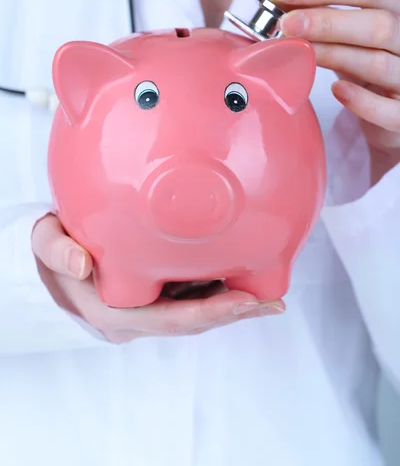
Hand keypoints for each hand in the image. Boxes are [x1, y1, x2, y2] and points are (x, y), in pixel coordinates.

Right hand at [31, 214, 283, 342]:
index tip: (243, 301)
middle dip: (233, 314)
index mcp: (116, 312)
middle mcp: (139, 318)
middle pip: (193, 321)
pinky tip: (246, 275)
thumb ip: (57, 251)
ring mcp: (151, 309)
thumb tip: (82, 264)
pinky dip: (221, 289)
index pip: (167, 319)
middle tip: (272, 302)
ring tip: (271, 295)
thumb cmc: (56, 250)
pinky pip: (194, 296)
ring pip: (198, 312)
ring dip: (235, 306)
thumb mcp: (45, 244)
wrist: (59, 257)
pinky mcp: (159, 295)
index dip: (207, 313)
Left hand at [275, 0, 399, 183]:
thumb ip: (324, 18)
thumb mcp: (350, 35)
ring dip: (333, 55)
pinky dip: (362, 101)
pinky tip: (337, 91)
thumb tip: (280, 2)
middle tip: (286, 25)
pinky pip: (388, 110)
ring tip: (298, 54)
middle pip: (378, 24)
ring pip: (378, 63)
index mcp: (399, 9)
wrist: (392, 109)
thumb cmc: (368, 66)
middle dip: (326, 22)